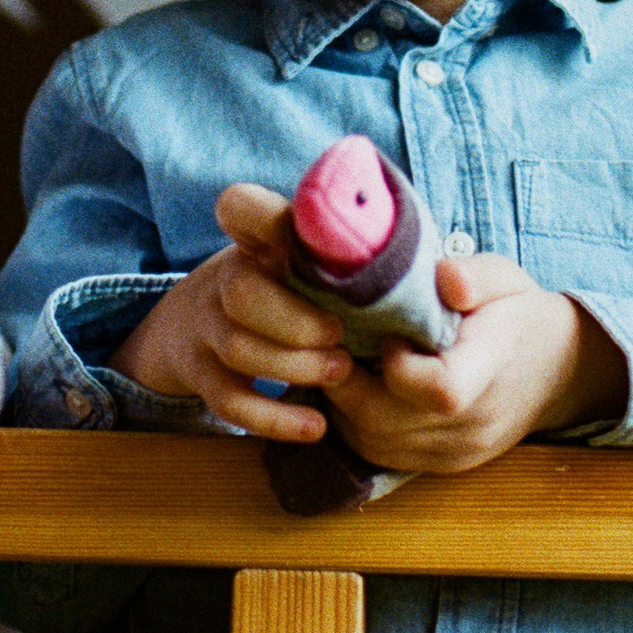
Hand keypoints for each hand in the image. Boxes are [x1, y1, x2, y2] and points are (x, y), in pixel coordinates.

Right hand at [107, 184, 354, 442]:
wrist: (194, 323)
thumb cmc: (279, 286)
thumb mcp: (297, 257)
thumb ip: (345, 254)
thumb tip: (438, 270)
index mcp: (255, 239)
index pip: (240, 207)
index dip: (261, 215)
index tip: (299, 235)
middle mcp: (224, 276)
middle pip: (241, 290)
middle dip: (296, 321)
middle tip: (341, 335)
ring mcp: (206, 326)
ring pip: (237, 346)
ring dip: (294, 365)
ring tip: (341, 371)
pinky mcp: (200, 373)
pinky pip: (228, 401)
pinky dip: (274, 418)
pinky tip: (315, 425)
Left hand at [321, 255, 625, 474]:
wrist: (560, 370)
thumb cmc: (519, 315)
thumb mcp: (504, 278)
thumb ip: (472, 276)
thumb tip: (442, 277)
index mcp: (489, 371)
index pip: (439, 390)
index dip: (397, 363)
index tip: (390, 333)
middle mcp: (473, 423)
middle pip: (384, 423)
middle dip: (343, 382)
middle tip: (336, 345)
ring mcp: (457, 451)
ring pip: (373, 444)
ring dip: (343, 406)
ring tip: (343, 365)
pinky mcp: (444, 465)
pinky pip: (383, 456)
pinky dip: (357, 425)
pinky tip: (359, 390)